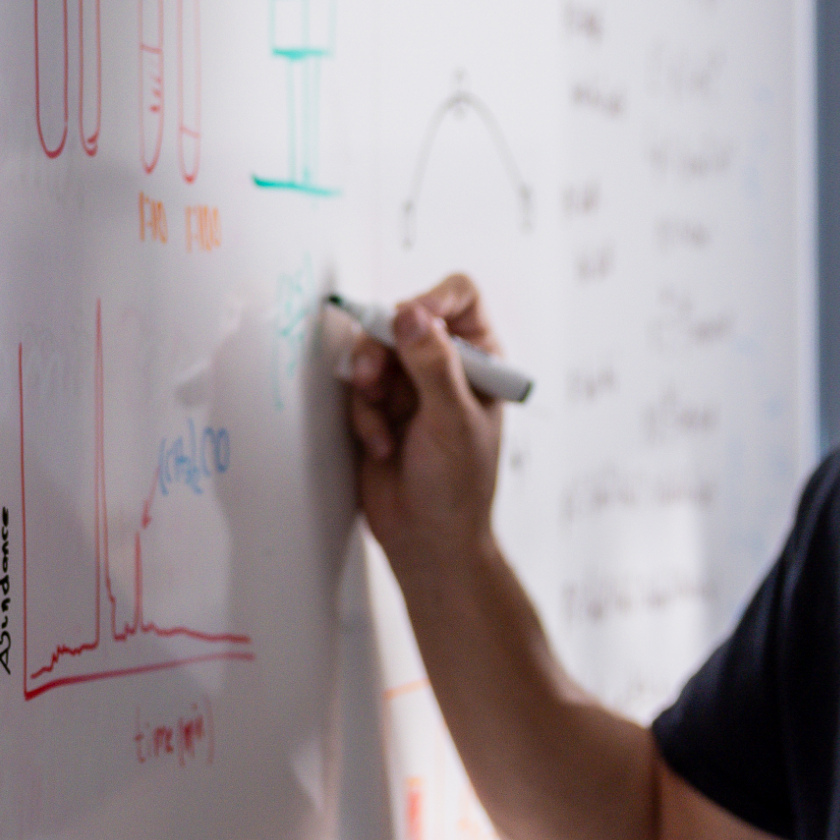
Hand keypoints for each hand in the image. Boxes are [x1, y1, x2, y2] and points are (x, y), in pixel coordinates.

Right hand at [342, 273, 506, 569]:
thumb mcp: (451, 421)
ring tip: (379, 419)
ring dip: (369, 384)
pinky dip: (364, 415)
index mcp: (481, 360)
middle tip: (373, 377)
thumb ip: (433, 365)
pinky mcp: (379, 408)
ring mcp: (411, 387)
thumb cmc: (457, 487)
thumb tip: (411, 314)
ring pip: (374, 351)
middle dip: (384, 348)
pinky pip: (358, 387)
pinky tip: (380, 446)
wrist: (426, 541)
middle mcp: (446, 365)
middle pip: (404, 319)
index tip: (408, 318)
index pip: (460, 298)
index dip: (432, 298)